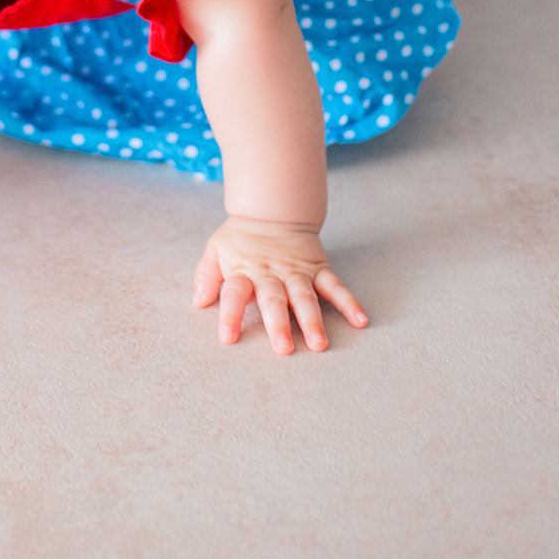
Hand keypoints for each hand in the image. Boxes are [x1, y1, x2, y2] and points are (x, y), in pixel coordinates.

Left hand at [192, 216, 367, 354]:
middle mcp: (271, 274)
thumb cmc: (241, 238)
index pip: (235, 294)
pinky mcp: (318, 269)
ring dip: (312, 320)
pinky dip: (348, 302)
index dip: (230, 314)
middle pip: (274, 300)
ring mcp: (297, 272)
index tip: (228, 338)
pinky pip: (335, 286)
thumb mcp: (216, 250)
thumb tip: (198, 302)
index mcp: (244, 271)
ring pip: (305, 297)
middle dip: (278, 325)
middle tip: (283, 349)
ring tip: (319, 344)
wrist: (272, 210)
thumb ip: (206, 275)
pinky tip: (359, 320)